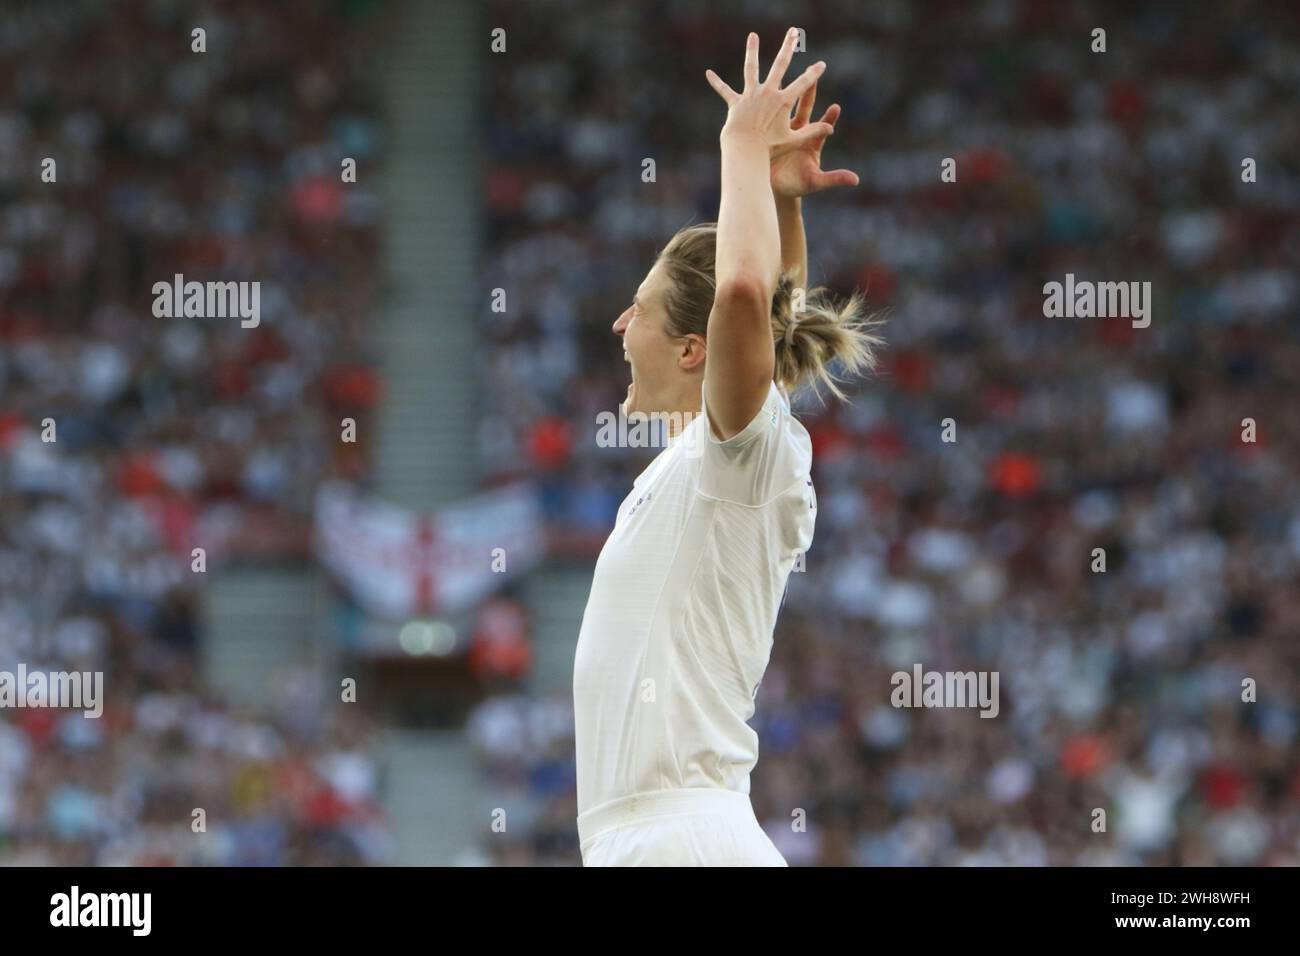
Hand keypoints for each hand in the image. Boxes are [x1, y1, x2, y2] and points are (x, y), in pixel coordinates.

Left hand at [705, 29, 832, 160]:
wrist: (744, 150)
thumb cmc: (769, 148)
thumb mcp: (793, 140)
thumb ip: (812, 132)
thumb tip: (831, 129)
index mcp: (783, 101)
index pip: (803, 84)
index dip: (813, 74)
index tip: (821, 64)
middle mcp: (767, 93)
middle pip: (780, 65)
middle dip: (788, 47)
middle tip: (793, 33)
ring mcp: (750, 95)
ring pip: (751, 68)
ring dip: (752, 50)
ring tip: (752, 36)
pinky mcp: (736, 103)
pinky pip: (724, 90)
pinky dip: (716, 82)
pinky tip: (708, 73)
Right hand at [769, 79, 858, 198]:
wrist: (778, 189)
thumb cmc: (797, 185)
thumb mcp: (816, 182)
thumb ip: (835, 179)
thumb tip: (855, 180)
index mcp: (812, 143)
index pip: (823, 127)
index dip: (829, 118)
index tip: (835, 107)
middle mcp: (800, 133)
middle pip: (806, 110)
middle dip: (809, 92)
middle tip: (814, 75)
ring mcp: (784, 132)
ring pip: (785, 109)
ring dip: (785, 92)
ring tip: (783, 74)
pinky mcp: (770, 135)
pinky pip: (767, 120)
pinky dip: (764, 108)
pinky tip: (758, 93)